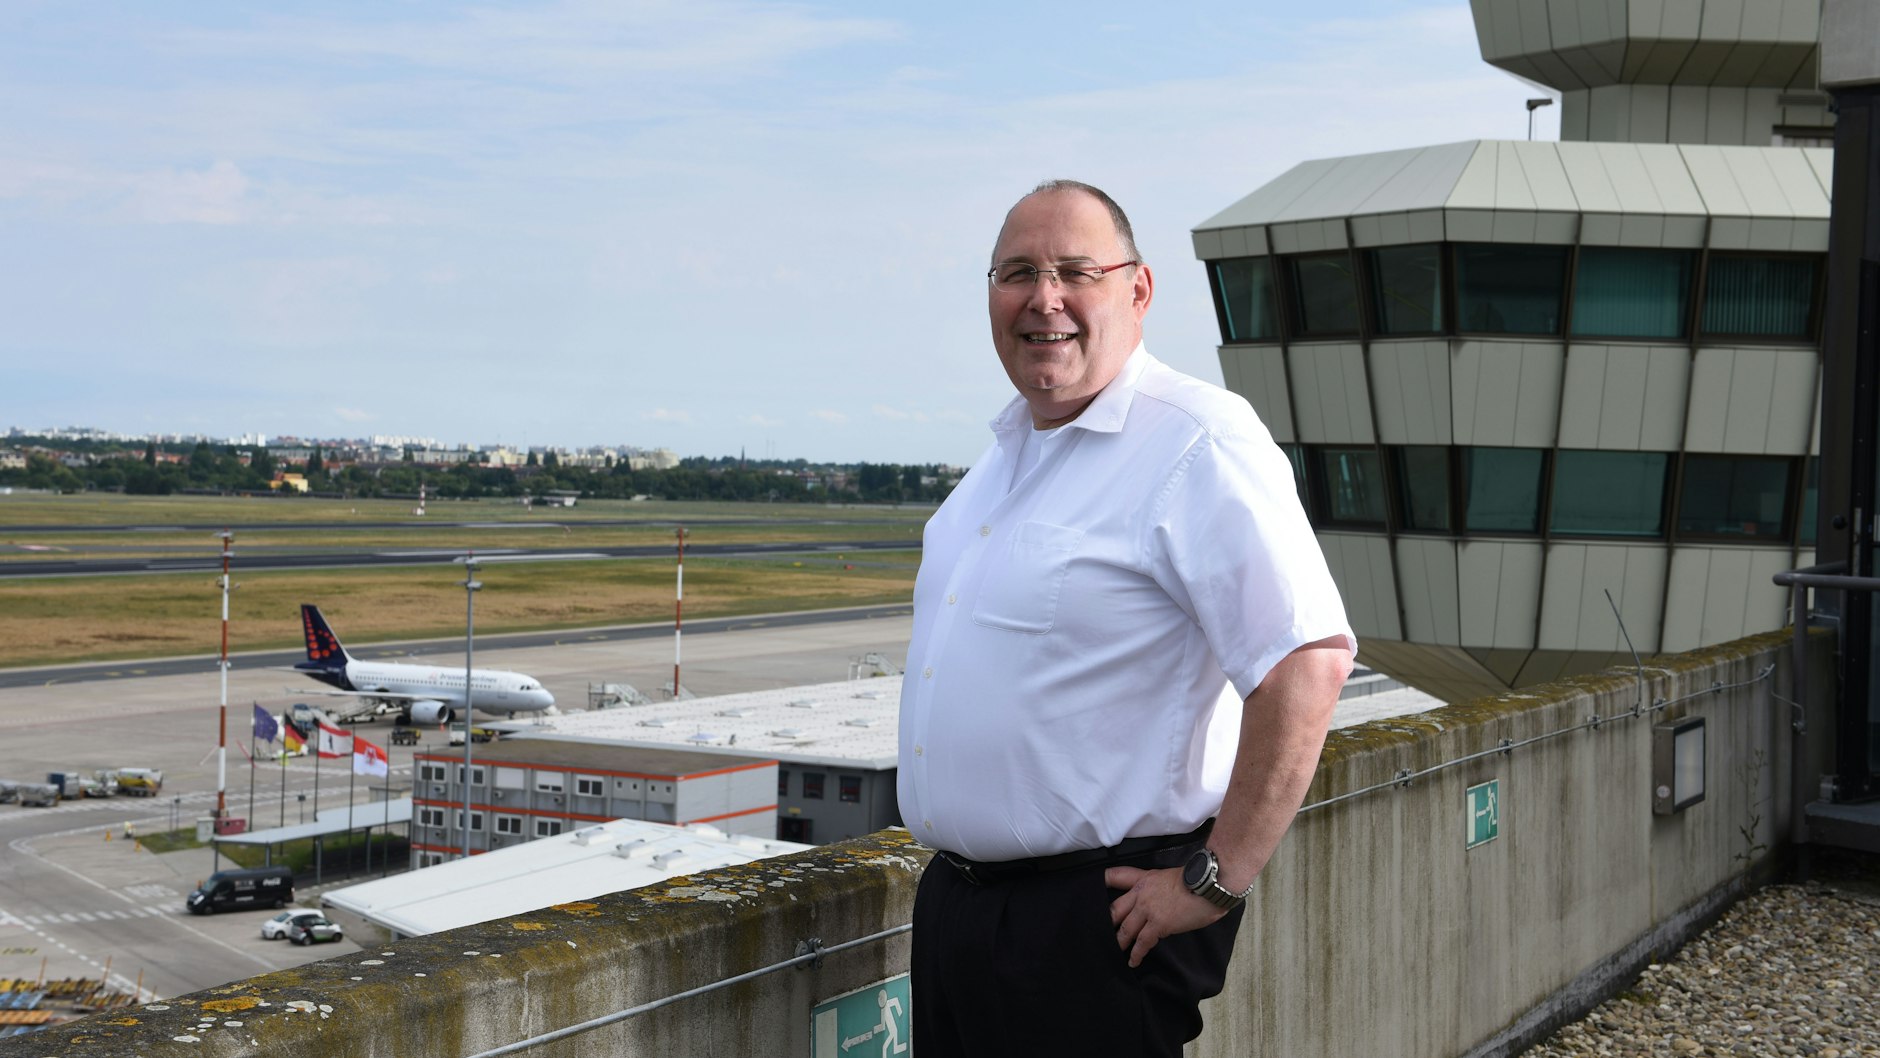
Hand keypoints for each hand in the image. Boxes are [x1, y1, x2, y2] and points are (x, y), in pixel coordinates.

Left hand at [1104, 865, 1226, 968]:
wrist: (1209, 885)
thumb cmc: (1198, 880)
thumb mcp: (1172, 876)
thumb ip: (1160, 888)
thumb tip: (1162, 901)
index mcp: (1145, 878)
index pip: (1118, 875)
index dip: (1103, 880)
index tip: (1094, 885)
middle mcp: (1141, 893)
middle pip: (1115, 909)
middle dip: (1107, 922)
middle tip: (1099, 933)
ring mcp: (1148, 909)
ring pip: (1126, 929)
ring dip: (1119, 941)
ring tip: (1115, 950)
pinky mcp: (1158, 925)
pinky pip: (1142, 942)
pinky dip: (1136, 954)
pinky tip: (1133, 961)